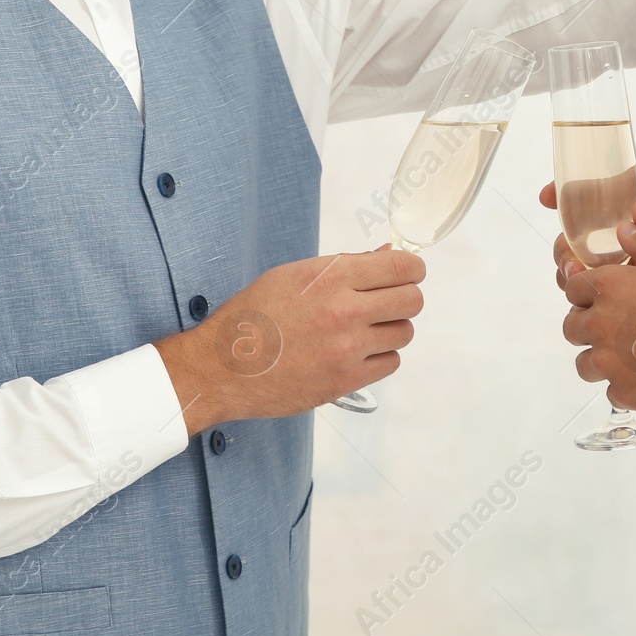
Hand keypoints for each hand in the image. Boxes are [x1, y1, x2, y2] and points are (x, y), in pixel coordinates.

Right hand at [153, 245, 424, 432]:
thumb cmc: (254, 317)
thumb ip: (346, 265)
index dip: (412, 269)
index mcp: (330, 277)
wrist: (222, 367)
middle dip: (404, 297)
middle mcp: (343, 311)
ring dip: (391, 329)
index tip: (407, 274)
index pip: (402, 267)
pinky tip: (357, 352)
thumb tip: (388, 255)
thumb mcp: (295, 275)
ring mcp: (347, 349)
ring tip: (365, 329)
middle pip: (412, 300)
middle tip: (386, 302)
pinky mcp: (345, 381)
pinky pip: (390, 362)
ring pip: (405, 332)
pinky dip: (380, 356)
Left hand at [561, 221, 635, 414]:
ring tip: (629, 355)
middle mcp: (600, 324)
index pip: (574, 287)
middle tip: (617, 325)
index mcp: (609, 287)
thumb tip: (624, 230)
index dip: (588, 290)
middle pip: (573, 326)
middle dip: (588, 324)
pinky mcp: (623, 392)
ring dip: (601, 357)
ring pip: (585, 362)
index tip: (606, 296)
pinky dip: (625, 384)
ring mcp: (609, 362)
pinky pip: (611, 389)